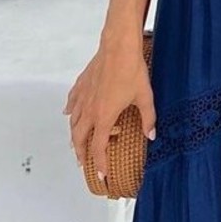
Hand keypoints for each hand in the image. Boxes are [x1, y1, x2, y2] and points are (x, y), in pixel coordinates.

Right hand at [63, 36, 155, 183]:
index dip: (99, 164)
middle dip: (80, 153)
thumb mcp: (144, 97)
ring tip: (75, 143)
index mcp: (104, 117)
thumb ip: (148, 119)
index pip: (98, 148)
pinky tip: (69, 113)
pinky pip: (72, 102)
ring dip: (73, 135)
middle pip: (79, 138)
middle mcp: (89, 110)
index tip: (101, 175)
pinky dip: (70, 111)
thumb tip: (151, 135)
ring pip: (73, 122)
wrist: (118, 46)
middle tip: (83, 163)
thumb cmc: (131, 70)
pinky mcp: (81, 84)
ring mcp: (83, 96)